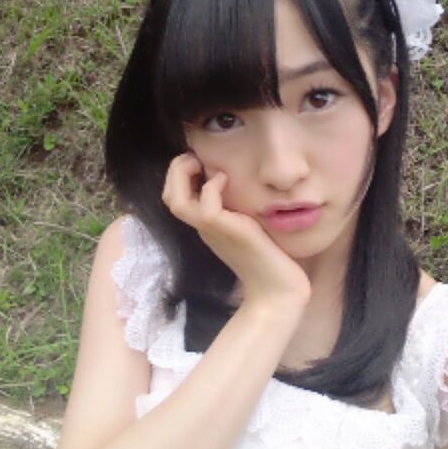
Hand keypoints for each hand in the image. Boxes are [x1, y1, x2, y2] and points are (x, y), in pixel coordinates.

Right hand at [162, 153, 310, 312]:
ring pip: (177, 201)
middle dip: (174, 170)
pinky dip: (211, 187)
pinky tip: (225, 179)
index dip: (178, 175)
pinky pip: (206, 207)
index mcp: (207, 225)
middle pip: (169, 197)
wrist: (279, 290)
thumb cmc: (271, 258)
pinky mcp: (227, 232)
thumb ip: (239, 207)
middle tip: (192, 157)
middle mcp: (204, 227)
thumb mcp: (250, 224)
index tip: (197, 160)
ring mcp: (212, 230)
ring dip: (181, 175)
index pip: (175, 197)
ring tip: (197, 163)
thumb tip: (239, 181)